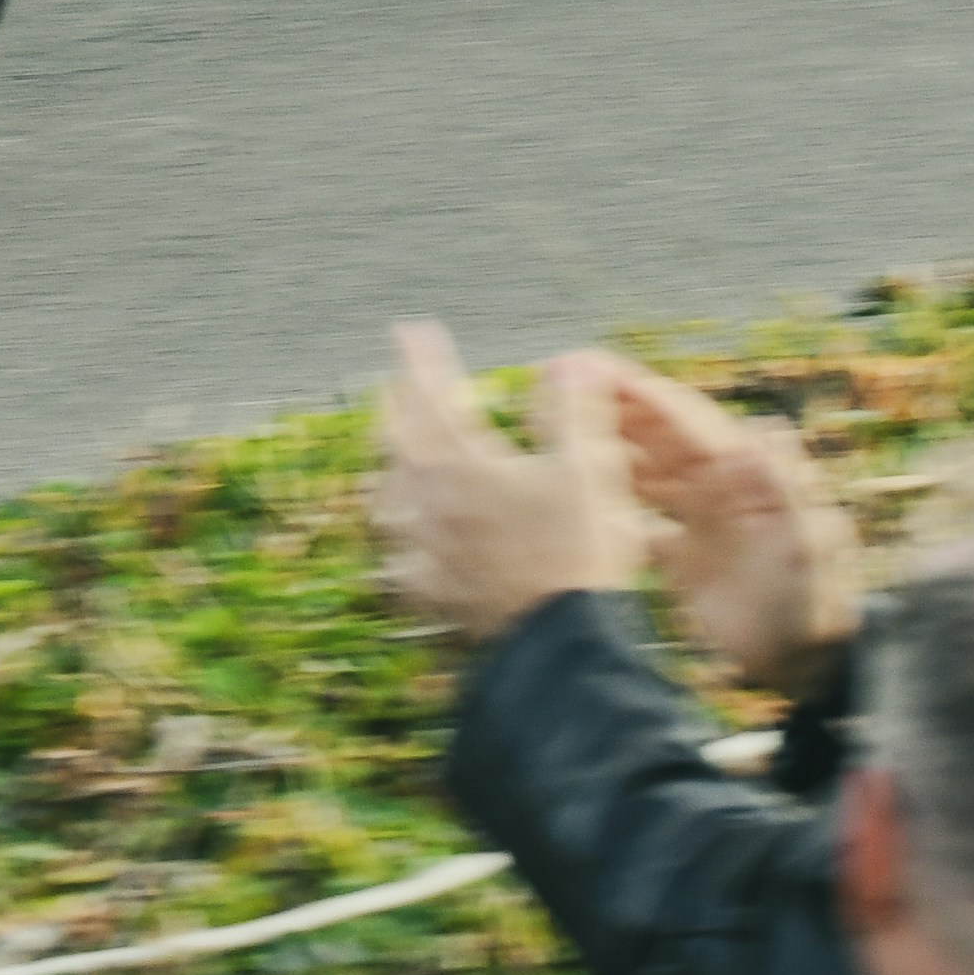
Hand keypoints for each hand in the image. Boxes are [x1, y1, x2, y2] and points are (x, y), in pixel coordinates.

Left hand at [368, 319, 641, 647]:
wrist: (561, 644)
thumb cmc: (577, 553)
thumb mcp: (586, 471)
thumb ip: (570, 412)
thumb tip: (567, 363)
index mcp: (461, 465)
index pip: (432, 397)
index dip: (421, 360)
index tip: (410, 330)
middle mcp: (428, 504)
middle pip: (394, 445)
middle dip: (395, 410)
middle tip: (394, 389)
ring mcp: (421, 552)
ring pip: (386, 500)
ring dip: (389, 471)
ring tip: (394, 460)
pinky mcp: (427, 596)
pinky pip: (396, 560)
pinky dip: (397, 540)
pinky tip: (402, 547)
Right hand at [555, 351, 863, 702]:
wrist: (802, 672)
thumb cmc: (810, 610)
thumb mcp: (805, 549)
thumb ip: (786, 489)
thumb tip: (766, 426)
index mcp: (752, 478)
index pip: (691, 424)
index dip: (646, 396)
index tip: (598, 371)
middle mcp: (725, 490)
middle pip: (662, 439)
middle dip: (616, 410)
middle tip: (561, 386)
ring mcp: (704, 523)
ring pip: (647, 472)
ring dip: (609, 449)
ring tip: (560, 429)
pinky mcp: (686, 559)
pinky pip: (641, 519)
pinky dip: (613, 505)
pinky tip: (581, 499)